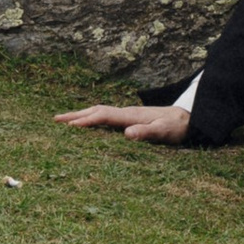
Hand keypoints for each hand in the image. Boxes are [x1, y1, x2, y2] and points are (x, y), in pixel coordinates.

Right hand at [56, 101, 190, 142]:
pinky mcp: (130, 118)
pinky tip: (88, 124)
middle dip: (75, 115)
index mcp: (131, 115)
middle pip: (96, 110)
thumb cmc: (176, 127)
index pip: (103, 116)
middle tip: (55, 120)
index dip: (86, 121)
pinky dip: (91, 117)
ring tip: (64, 121)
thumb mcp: (164, 132)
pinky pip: (105, 116)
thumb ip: (147, 132)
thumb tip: (127, 134)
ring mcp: (127, 114)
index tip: (68, 127)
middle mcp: (126, 112)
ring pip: (99, 111)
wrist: (188, 118)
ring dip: (81, 115)